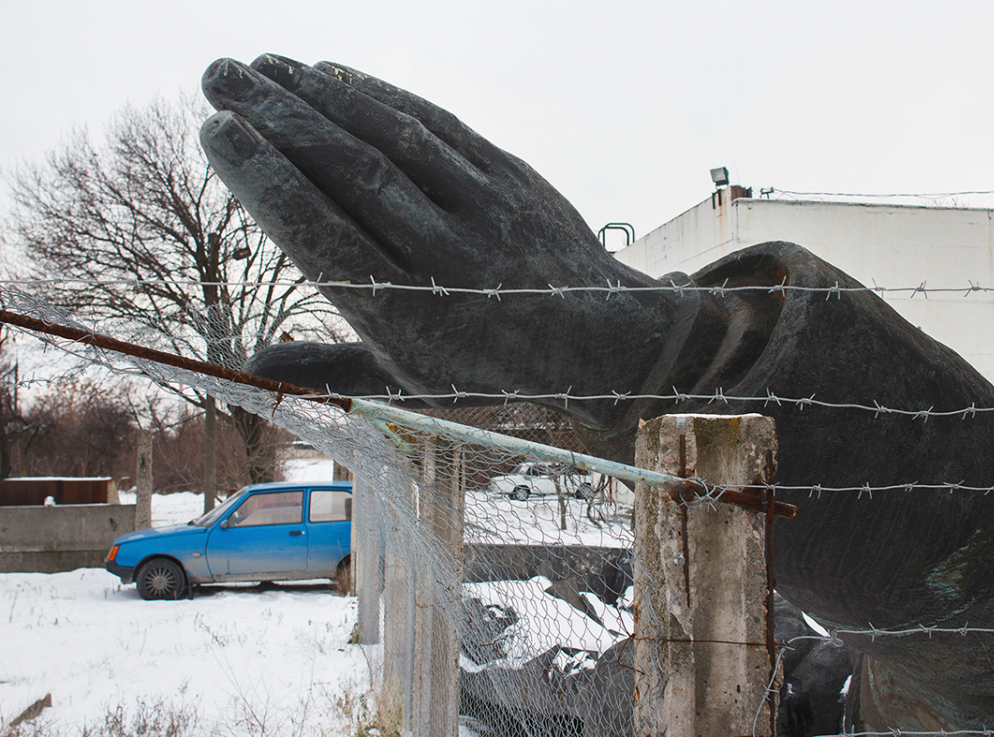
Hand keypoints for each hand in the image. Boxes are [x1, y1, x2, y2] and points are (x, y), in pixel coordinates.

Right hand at [199, 55, 716, 426]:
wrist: (603, 340)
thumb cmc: (490, 367)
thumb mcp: (411, 382)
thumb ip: (330, 369)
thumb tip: (248, 366)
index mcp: (410, 319)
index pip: (320, 234)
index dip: (263, 179)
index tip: (217, 134)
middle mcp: (446, 260)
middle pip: (348, 173)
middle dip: (276, 118)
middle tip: (219, 77)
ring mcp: (484, 213)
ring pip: (390, 140)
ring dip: (320, 95)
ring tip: (263, 66)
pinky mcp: (512, 178)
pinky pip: (438, 126)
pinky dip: (381, 97)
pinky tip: (334, 74)